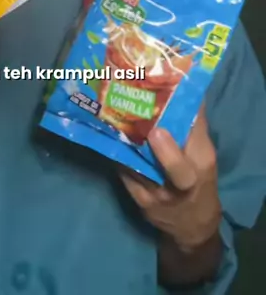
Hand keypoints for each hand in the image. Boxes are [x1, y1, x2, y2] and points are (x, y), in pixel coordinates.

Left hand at [120, 107, 220, 250]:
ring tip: (118, 121)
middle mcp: (184, 183)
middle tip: (154, 131)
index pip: (198, 138)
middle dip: (166, 151)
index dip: (186, 116)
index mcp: (202, 163)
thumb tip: (180, 86)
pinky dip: (119, 158)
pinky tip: (110, 141)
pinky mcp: (141, 202)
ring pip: (145, 171)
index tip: (173, 97)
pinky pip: (127, 176)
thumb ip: (193, 126)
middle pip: (178, 170)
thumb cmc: (200, 181)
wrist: (192, 226)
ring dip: (131, 148)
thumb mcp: (204, 155)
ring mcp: (160, 195)